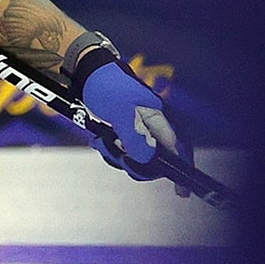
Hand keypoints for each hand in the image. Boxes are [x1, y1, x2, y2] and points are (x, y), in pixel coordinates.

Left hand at [73, 48, 192, 196]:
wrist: (83, 72)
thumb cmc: (104, 86)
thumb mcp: (119, 112)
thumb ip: (134, 136)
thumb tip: (147, 160)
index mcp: (156, 117)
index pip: (176, 147)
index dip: (179, 168)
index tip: (181, 191)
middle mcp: (149, 124)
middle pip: (153, 157)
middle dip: (135, 162)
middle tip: (116, 153)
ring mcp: (134, 127)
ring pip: (133, 155)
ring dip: (116, 154)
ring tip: (102, 142)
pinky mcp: (119, 129)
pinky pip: (119, 149)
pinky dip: (108, 148)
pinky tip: (98, 140)